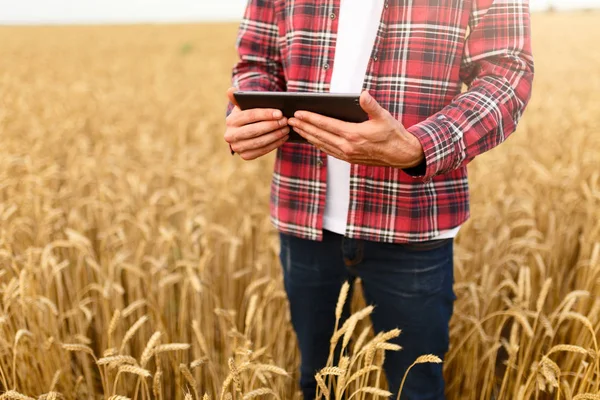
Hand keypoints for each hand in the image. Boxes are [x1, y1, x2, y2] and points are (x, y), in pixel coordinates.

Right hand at [224, 87, 289, 160]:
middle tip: (285, 121)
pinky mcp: (245, 156)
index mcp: (231, 120)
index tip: (280, 113)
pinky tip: (283, 137)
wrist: (244, 132)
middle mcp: (230, 135)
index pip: (250, 116)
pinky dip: (274, 144)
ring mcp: (237, 147)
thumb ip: (238, 98)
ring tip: (286, 129)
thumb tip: (230, 91)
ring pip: (259, 142)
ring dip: (275, 135)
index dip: (265, 114)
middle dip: (272, 125)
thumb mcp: (243, 106)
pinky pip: (262, 151)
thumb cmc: (247, 115)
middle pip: (254, 130)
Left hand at [287, 91, 423, 168]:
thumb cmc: (393, 133)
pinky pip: (328, 151)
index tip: (298, 113)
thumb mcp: (384, 116)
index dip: (310, 119)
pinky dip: (318, 144)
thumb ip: (371, 105)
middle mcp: (347, 147)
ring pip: (322, 144)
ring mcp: (347, 155)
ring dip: (307, 136)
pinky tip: (311, 139)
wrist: (401, 155)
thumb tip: (363, 94)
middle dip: (303, 127)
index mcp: (354, 135)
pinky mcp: (349, 159)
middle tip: (289, 120)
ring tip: (296, 128)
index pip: (326, 125)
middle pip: (320, 135)